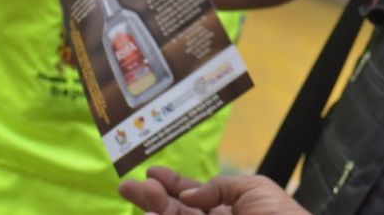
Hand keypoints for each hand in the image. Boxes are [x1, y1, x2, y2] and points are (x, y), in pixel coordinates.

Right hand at [119, 166, 306, 214]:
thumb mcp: (254, 189)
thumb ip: (219, 187)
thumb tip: (187, 192)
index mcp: (228, 210)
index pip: (192, 198)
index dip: (172, 185)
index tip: (151, 172)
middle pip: (176, 213)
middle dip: (153, 199)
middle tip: (129, 186)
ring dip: (155, 211)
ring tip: (141, 194)